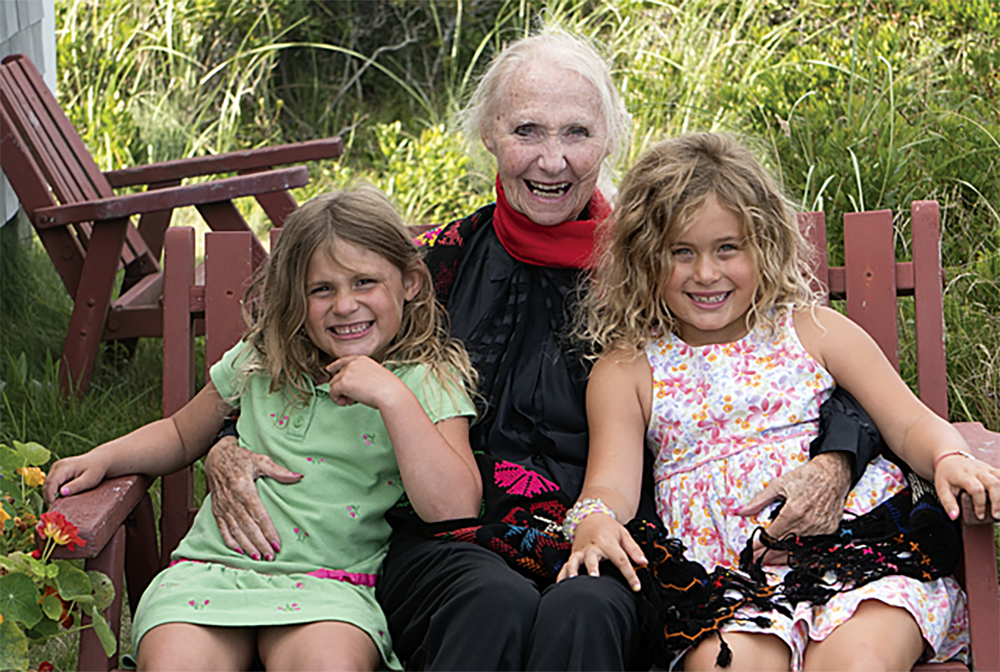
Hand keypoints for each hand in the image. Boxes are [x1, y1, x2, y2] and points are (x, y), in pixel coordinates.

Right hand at [43, 454, 109, 503]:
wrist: (99, 461)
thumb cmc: (96, 470)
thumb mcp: (89, 480)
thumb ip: (76, 486)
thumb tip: (62, 492)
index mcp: (64, 466)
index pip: (51, 482)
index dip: (50, 496)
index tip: (52, 507)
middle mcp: (57, 466)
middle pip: (47, 485)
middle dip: (48, 498)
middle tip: (53, 510)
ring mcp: (56, 469)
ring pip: (47, 485)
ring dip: (49, 496)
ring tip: (55, 507)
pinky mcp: (57, 473)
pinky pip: (51, 484)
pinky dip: (52, 493)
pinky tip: (58, 500)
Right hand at [204, 435, 300, 559]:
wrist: (216, 457)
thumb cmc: (241, 458)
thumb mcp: (260, 459)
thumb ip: (278, 470)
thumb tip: (297, 476)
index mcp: (244, 489)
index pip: (258, 514)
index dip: (268, 530)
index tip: (277, 543)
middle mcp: (232, 500)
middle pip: (247, 526)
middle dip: (259, 543)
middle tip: (270, 556)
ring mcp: (223, 506)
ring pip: (235, 530)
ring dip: (247, 545)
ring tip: (258, 558)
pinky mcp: (216, 509)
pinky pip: (222, 528)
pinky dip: (230, 541)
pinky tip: (239, 551)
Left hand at [326, 356, 407, 407]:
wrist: (390, 393)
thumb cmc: (388, 389)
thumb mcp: (374, 377)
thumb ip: (362, 377)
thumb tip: (351, 387)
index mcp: (362, 360)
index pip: (344, 360)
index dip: (335, 365)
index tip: (330, 369)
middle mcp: (353, 364)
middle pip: (338, 376)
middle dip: (342, 388)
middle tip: (351, 399)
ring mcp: (347, 372)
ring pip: (334, 384)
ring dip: (340, 394)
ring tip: (350, 402)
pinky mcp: (343, 383)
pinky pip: (333, 392)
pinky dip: (336, 399)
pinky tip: (345, 403)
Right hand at [556, 514, 646, 590]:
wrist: (590, 517)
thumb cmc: (608, 528)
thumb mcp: (624, 534)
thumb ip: (634, 549)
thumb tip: (644, 562)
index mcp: (608, 543)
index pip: (620, 559)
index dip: (629, 574)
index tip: (636, 587)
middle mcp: (593, 548)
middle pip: (593, 559)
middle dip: (592, 568)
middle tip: (594, 578)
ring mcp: (581, 552)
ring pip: (575, 561)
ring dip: (573, 570)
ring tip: (573, 581)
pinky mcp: (573, 555)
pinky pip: (565, 566)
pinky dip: (562, 575)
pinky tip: (560, 585)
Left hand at [739, 452, 851, 562]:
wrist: (833, 473)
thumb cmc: (808, 477)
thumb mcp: (778, 485)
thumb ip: (759, 501)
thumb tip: (742, 511)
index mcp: (793, 511)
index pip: (771, 535)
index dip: (759, 545)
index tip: (751, 550)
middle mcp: (808, 523)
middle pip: (783, 547)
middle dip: (767, 555)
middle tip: (757, 558)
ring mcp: (820, 529)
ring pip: (798, 550)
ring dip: (782, 557)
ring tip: (770, 560)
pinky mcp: (829, 530)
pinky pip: (812, 546)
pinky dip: (799, 551)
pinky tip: (790, 553)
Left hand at [934, 453, 999, 520]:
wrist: (951, 459)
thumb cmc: (946, 475)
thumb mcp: (942, 488)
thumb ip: (948, 503)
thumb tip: (954, 517)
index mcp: (964, 475)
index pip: (976, 489)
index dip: (980, 504)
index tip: (979, 516)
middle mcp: (978, 471)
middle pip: (994, 484)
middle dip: (998, 501)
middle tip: (997, 516)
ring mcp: (987, 469)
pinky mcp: (993, 470)